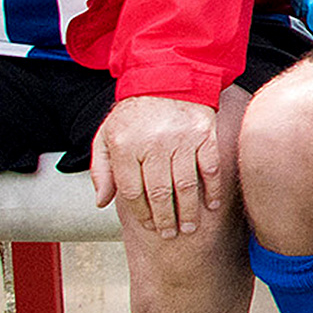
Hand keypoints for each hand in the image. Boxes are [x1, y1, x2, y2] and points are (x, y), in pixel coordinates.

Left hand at [88, 95, 222, 237]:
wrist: (165, 78)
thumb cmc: (133, 113)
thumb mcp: (106, 137)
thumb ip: (101, 170)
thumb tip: (101, 201)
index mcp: (126, 147)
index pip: (133, 192)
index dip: (141, 214)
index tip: (148, 226)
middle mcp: (153, 144)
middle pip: (159, 193)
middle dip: (165, 219)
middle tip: (170, 234)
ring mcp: (181, 139)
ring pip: (185, 184)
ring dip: (188, 211)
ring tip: (189, 227)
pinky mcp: (204, 134)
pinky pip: (210, 168)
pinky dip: (212, 189)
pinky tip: (211, 205)